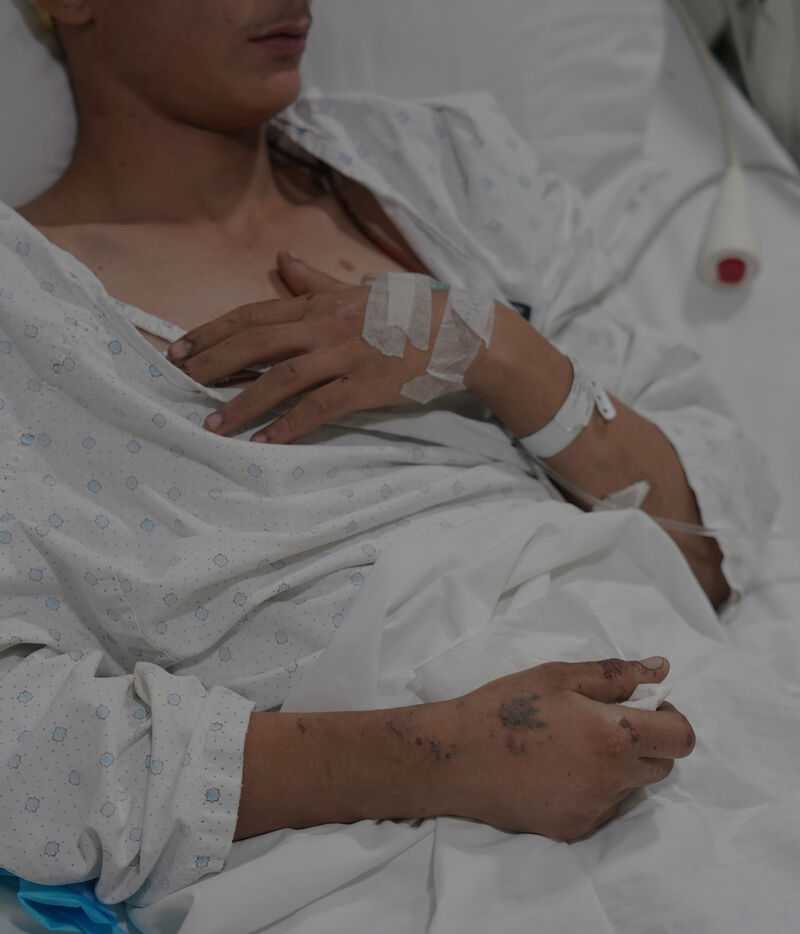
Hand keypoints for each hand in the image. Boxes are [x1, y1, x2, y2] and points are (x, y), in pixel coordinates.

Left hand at [167, 252, 451, 442]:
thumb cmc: (408, 312)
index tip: (178, 348)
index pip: (254, 315)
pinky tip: (265, 441)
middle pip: (258, 342)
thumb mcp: (359, 291)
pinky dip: (290, 425)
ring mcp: (347, 356)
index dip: (212, 332)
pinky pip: (321, 407)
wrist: (460, 331)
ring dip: (244, 403)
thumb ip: (316, 282)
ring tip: (213, 425)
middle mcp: (327, 327)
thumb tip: (283, 261)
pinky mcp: (367, 385)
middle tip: (181, 383)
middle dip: (214, 363)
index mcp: (321, 305)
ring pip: (283, 378)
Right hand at [435, 656, 693, 839]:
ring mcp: (594, 809)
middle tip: (603, 720)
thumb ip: (616, 674)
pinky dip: (593, 786)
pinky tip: (556, 768)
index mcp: (614, 737)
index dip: (669, 716)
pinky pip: (603, 805)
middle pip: (662, 765)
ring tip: (572, 743)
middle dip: (647, 740)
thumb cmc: (505, 706)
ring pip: (631, 786)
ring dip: (619, 764)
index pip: (681, 737)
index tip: (641, 704)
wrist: (455, 758)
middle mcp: (612, 781)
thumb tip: (661, 667)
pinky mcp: (574, 828)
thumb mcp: (558, 676)